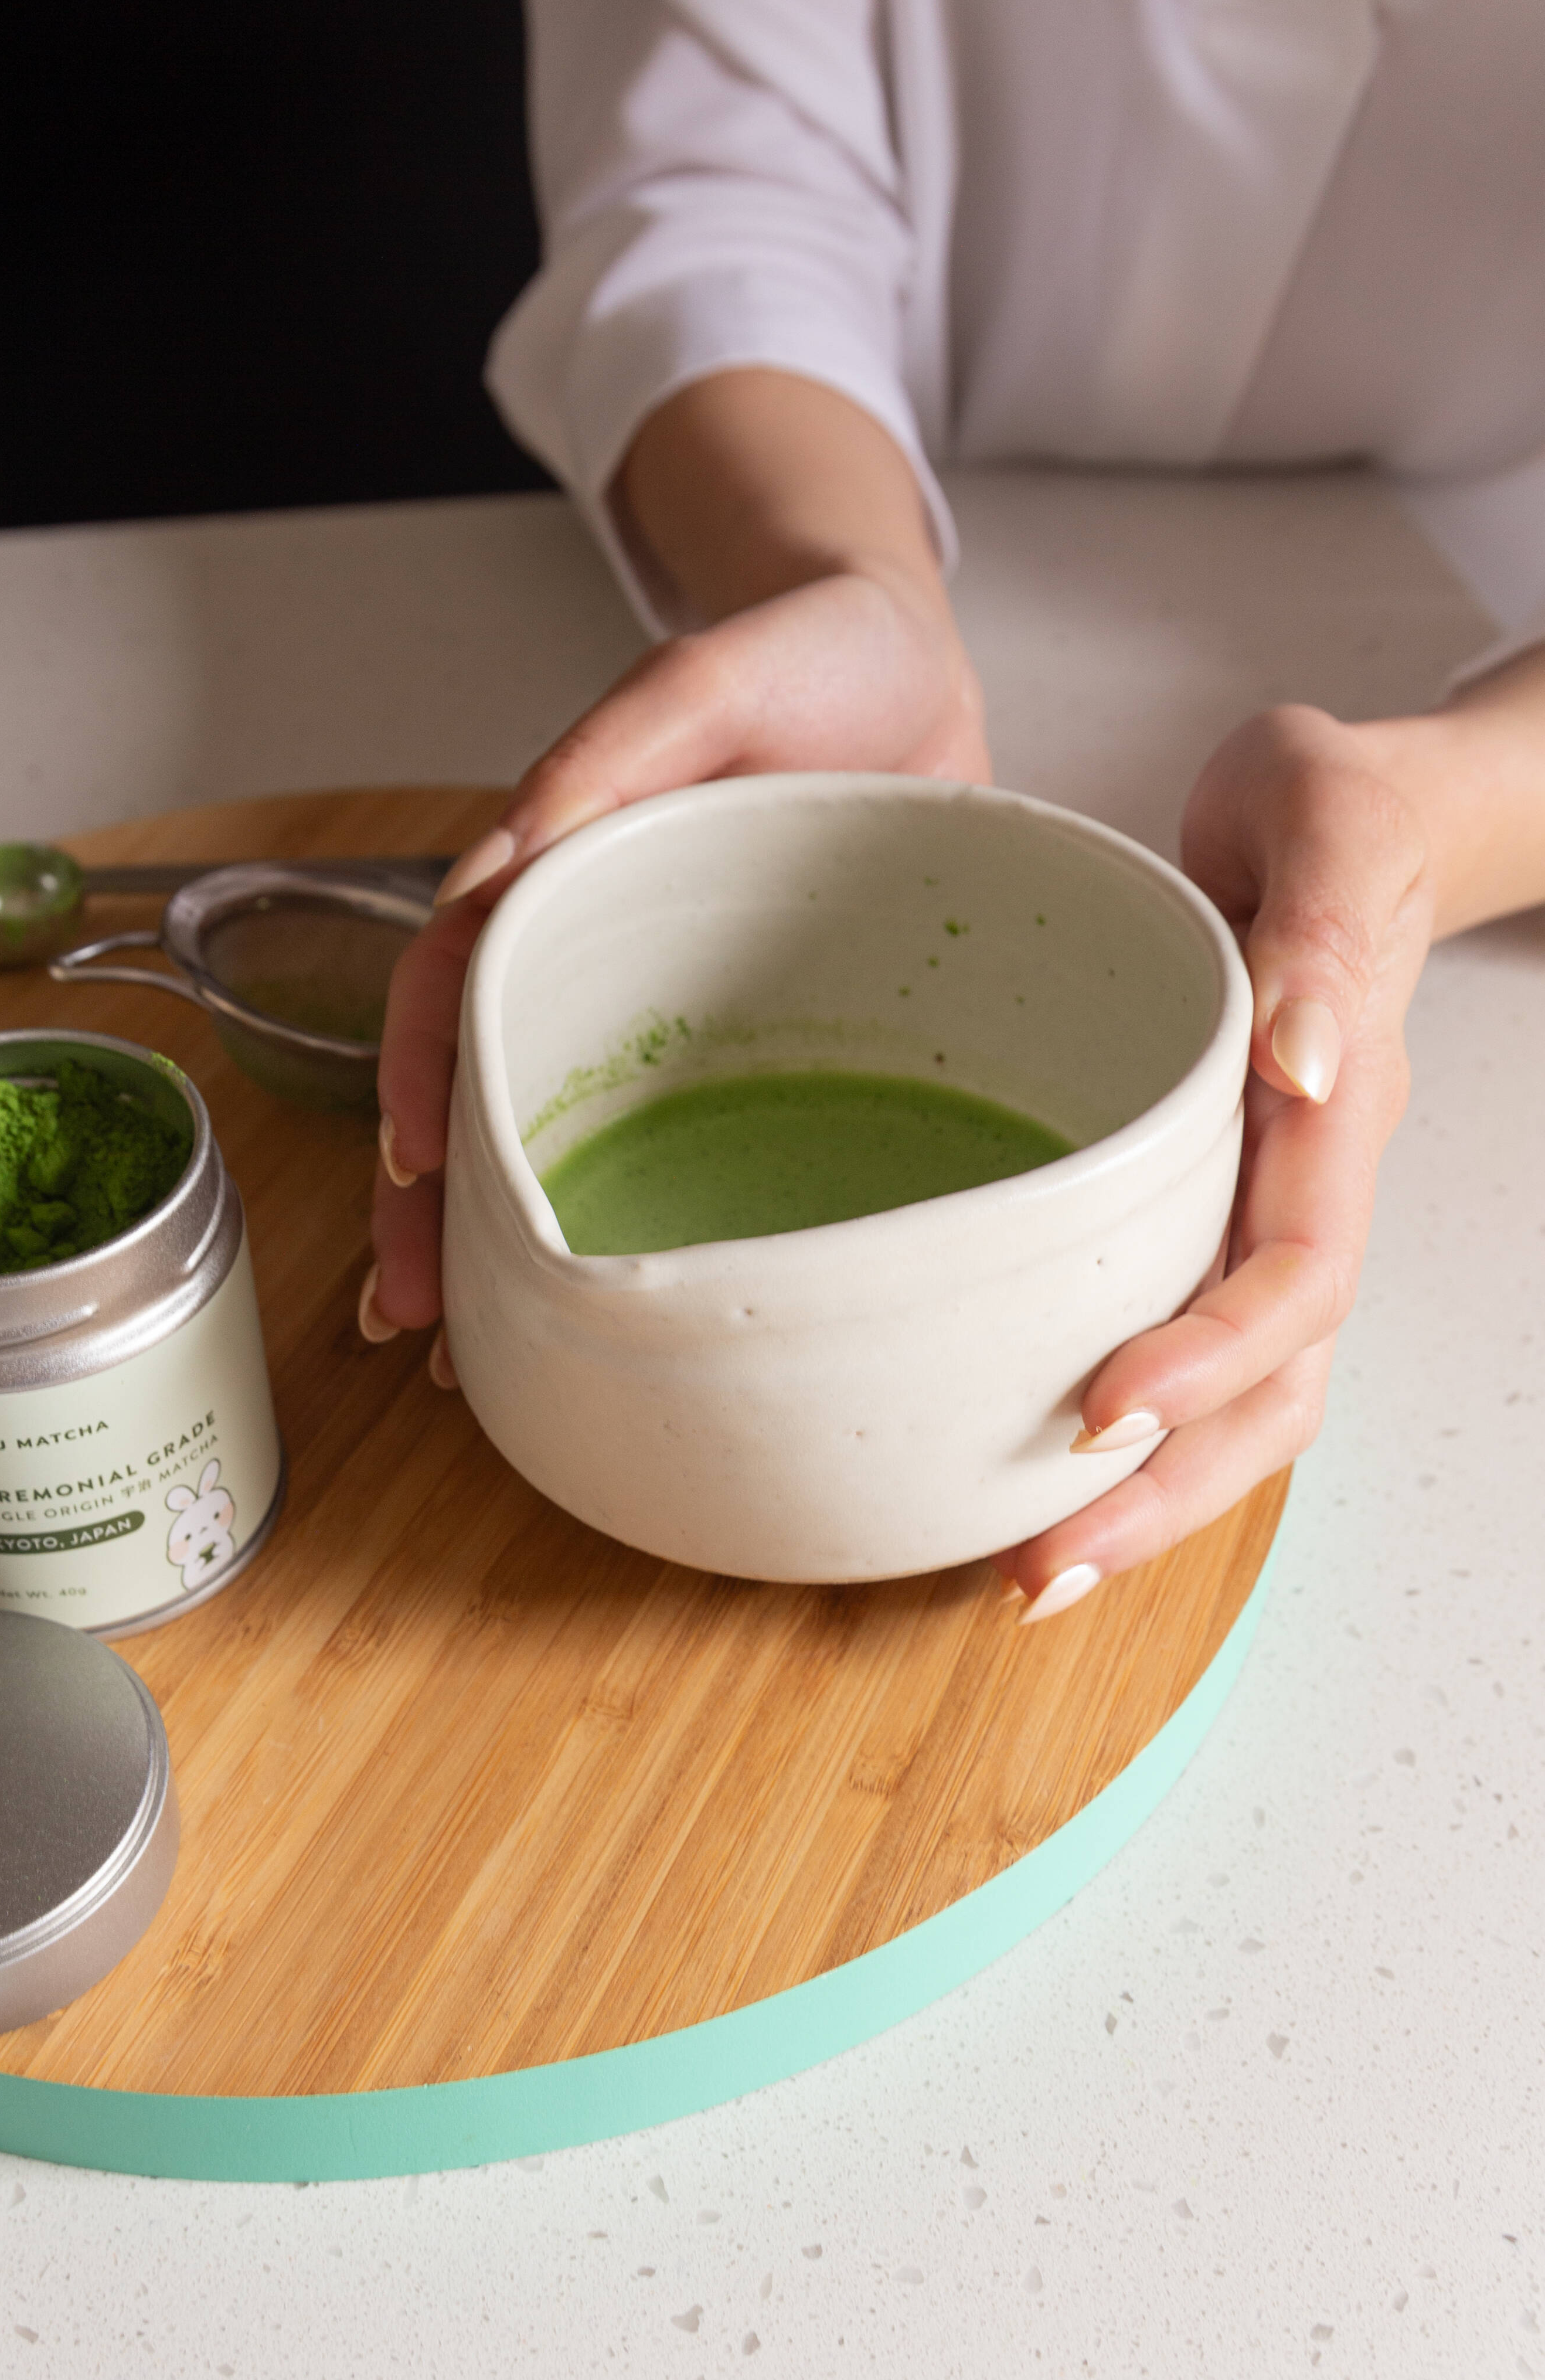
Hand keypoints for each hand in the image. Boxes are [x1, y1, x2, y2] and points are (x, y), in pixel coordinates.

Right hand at [364, 565, 989, 1347]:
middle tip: (404, 1317)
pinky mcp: (741, 1036)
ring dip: (501, 1241)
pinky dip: (622, 1218)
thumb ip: (618, 743)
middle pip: (480, 1084)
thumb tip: (514, 849)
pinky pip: (667, 1132)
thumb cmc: (816, 653)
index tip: (414, 1177)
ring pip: (555, 1129)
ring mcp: (663, 1001)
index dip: (420, 1077)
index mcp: (564, 863)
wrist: (915, 665)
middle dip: (428, 1208)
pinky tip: (606, 1309)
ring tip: (469, 1355)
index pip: (454, 980)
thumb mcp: (712, 673)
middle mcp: (595, 946)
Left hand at [993, 702, 1439, 1618]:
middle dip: (1166, 1493)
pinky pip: (1187, 1350)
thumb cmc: (1333, 803)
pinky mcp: (1212, 1217)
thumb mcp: (1326, 815)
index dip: (1208, 1359)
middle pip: (1272, 1391)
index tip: (1102, 1413)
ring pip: (1241, 1404)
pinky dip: (1126, 1437)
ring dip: (1145, 1500)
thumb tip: (1305, 1063)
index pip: (1295, 1274)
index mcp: (1338, 1110)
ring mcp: (1269, 1212)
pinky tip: (1031, 1483)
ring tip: (1028, 1576)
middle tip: (1039, 1572)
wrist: (1351, 816)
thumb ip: (1324, 933)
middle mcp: (1312, 1186)